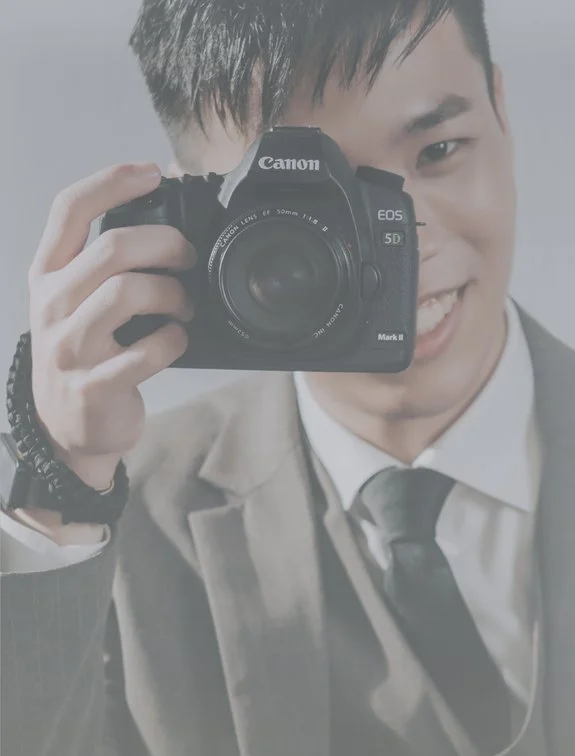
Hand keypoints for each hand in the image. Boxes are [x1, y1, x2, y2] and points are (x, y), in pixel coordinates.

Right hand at [19, 163, 195, 530]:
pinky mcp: (96, 384)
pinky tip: (177, 341)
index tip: (152, 172)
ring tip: (186, 307)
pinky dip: (176, 341)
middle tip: (190, 258)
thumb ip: (106, 258)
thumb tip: (162, 201)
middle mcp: (52, 304)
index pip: (69, 209)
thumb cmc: (85, 350)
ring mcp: (70, 346)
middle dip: (167, 243)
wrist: (66, 427)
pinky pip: (149, 350)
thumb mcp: (77, 298)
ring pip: (129, 292)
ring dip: (174, 294)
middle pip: (112, 247)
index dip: (111, 181)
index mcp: (48, 274)